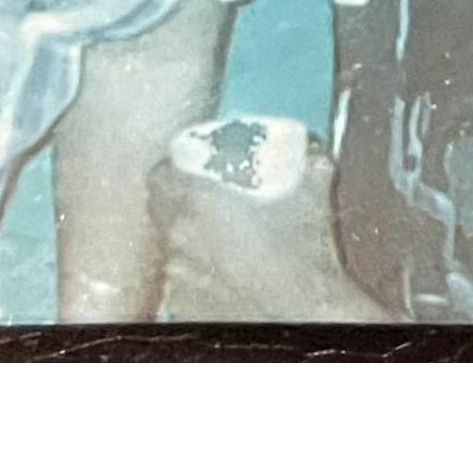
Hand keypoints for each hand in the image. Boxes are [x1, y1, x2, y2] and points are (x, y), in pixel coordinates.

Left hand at [149, 150, 368, 321]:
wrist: (310, 318)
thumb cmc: (307, 257)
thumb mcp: (313, 191)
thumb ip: (304, 163)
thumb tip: (310, 153)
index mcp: (199, 203)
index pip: (159, 177)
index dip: (173, 171)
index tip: (188, 171)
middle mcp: (180, 241)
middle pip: (164, 213)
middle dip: (183, 206)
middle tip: (211, 207)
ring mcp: (180, 280)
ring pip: (175, 250)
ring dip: (193, 245)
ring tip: (227, 248)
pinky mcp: (186, 311)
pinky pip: (184, 285)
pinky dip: (200, 279)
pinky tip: (230, 281)